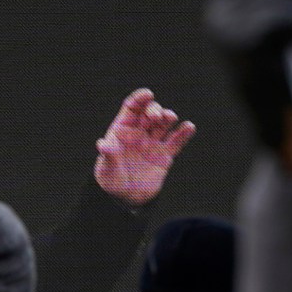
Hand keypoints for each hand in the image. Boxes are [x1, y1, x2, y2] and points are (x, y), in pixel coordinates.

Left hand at [94, 88, 198, 206]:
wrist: (124, 198)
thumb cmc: (111, 180)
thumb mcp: (106, 168)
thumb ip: (108, 155)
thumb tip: (102, 144)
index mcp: (123, 130)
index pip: (132, 108)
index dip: (140, 99)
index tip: (148, 94)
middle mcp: (139, 133)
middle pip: (150, 113)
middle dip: (155, 110)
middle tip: (158, 117)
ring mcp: (153, 143)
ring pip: (164, 124)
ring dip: (169, 117)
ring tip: (171, 118)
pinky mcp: (165, 155)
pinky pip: (176, 141)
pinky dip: (183, 133)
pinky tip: (189, 127)